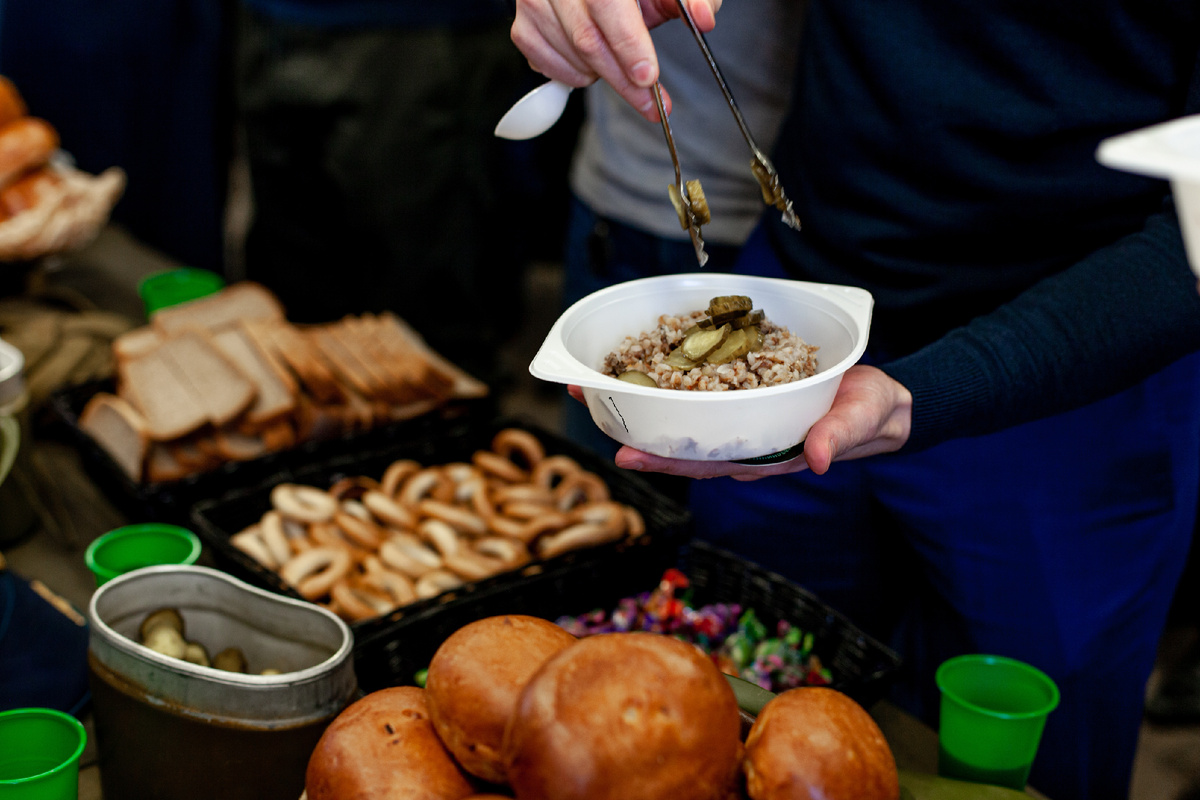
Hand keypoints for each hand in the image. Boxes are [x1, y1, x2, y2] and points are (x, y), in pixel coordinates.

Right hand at [511, 0, 720, 120]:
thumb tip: (705, 19)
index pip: (607, 4)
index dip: (629, 44)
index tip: (649, 76)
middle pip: (587, 40)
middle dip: (623, 80)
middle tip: (651, 104)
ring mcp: (533, 1)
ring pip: (570, 57)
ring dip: (602, 75)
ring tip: (621, 66)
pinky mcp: (521, 24)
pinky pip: (546, 66)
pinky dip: (575, 75)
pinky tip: (592, 62)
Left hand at [578, 365, 912, 479]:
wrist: (878, 399)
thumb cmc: (870, 413)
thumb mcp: (861, 421)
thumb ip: (838, 436)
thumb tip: (816, 458)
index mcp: (763, 455)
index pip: (705, 462)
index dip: (665, 460)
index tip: (627, 454)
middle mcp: (740, 440)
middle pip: (678, 439)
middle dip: (632, 425)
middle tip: (588, 405)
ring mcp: (738, 417)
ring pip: (680, 413)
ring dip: (638, 399)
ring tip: (594, 381)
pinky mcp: (741, 391)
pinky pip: (696, 385)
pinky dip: (666, 374)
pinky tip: (637, 359)